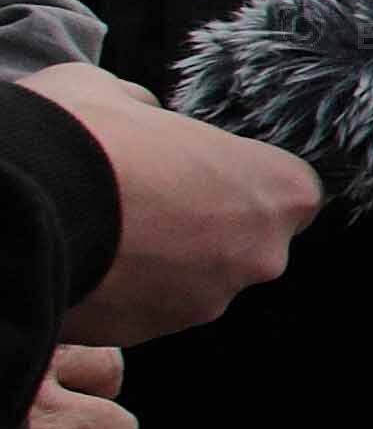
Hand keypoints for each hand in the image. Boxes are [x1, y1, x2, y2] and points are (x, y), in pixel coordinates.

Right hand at [23, 69, 314, 344]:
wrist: (15, 211)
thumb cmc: (80, 137)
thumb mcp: (116, 93)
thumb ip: (150, 111)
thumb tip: (144, 117)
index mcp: (275, 190)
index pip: (290, 189)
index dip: (242, 177)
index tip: (200, 168)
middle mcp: (259, 256)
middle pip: (245, 241)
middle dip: (203, 224)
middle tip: (142, 198)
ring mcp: (205, 303)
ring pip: (195, 279)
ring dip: (160, 260)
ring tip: (104, 228)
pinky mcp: (150, 336)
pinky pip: (145, 308)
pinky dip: (122, 290)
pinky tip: (85, 259)